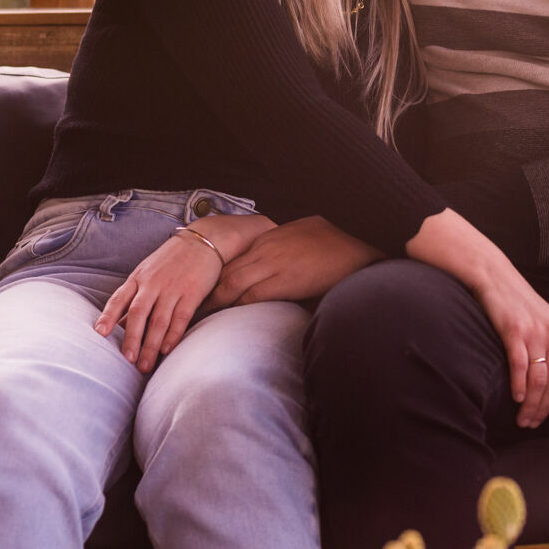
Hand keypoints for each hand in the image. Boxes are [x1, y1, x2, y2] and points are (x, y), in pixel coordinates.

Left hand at [95, 216, 271, 370]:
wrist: (203, 241)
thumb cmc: (173, 259)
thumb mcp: (148, 271)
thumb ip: (135, 295)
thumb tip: (119, 323)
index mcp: (139, 277)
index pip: (119, 298)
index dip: (108, 316)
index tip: (99, 333)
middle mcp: (153, 283)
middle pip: (138, 314)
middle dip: (132, 339)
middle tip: (127, 360)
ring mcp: (173, 287)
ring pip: (158, 320)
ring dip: (151, 345)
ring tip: (145, 365)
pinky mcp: (193, 292)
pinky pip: (181, 317)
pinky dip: (173, 335)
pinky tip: (167, 350)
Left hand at [202, 216, 382, 309]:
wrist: (358, 249)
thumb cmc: (336, 242)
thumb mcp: (305, 230)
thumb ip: (283, 242)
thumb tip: (274, 254)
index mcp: (270, 236)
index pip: (232, 255)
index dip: (215, 273)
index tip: (202, 286)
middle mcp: (267, 248)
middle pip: (226, 270)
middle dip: (207, 289)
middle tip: (190, 305)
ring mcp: (274, 264)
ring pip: (233, 283)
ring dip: (215, 301)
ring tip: (200, 316)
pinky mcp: (284, 282)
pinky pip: (252, 296)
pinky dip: (236, 307)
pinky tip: (227, 318)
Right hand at [468, 263, 548, 429]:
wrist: (496, 277)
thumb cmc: (519, 304)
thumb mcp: (546, 323)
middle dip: (544, 409)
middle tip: (532, 423)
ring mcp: (535, 332)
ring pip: (539, 380)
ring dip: (531, 405)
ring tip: (522, 418)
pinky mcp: (514, 331)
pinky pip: (520, 367)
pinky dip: (518, 386)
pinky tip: (515, 398)